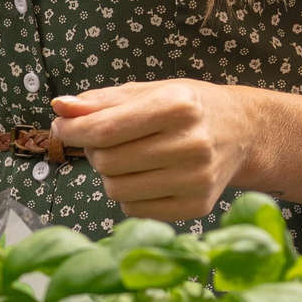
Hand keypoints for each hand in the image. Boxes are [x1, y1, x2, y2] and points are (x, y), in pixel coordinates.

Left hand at [50, 78, 258, 222]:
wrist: (242, 132)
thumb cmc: (186, 107)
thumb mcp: (146, 91)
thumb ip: (100, 101)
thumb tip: (59, 107)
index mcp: (177, 106)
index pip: (106, 128)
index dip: (72, 130)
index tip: (60, 127)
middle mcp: (192, 144)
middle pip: (107, 162)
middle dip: (93, 150)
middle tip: (105, 140)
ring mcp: (197, 180)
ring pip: (116, 190)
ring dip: (109, 175)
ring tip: (126, 158)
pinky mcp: (197, 207)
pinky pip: (134, 210)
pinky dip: (128, 195)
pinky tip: (145, 176)